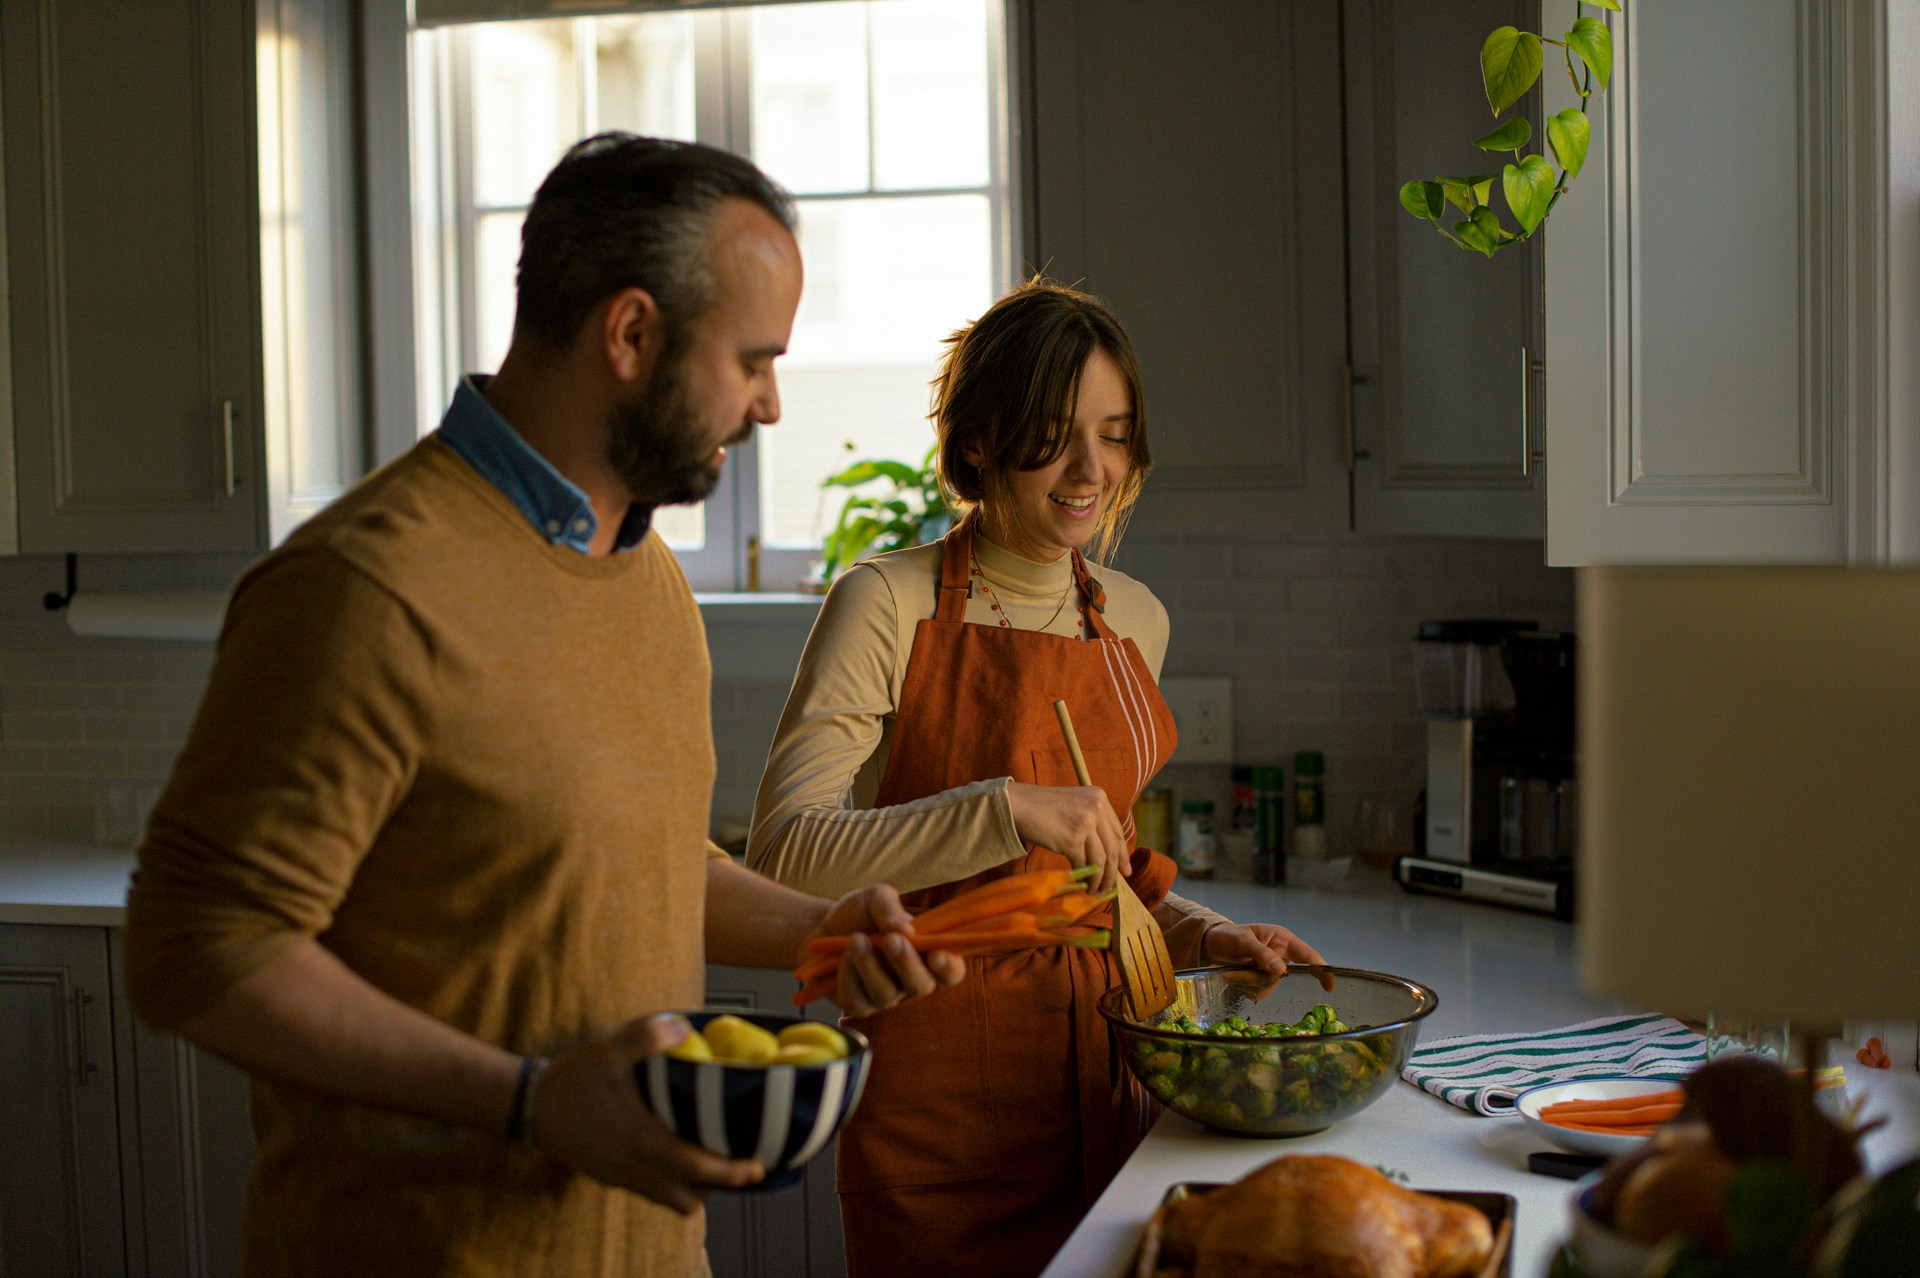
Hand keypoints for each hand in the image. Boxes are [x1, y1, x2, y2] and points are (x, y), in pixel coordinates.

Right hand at [532, 1014, 764, 1212]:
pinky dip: (671, 1181)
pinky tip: (676, 1151)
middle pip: (688, 1197)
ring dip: (694, 1186)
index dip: (729, 1172)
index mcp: (641, 1139)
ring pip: (670, 1199)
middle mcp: (634, 1167)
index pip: (695, 1168)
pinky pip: (651, 1190)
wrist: (528, 1106)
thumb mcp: (609, 1048)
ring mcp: (621, 1176)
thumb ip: (648, 1036)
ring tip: (711, 1158)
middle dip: (719, 1186)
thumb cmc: (572, 1079)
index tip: (756, 1168)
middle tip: (740, 1165)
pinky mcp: (611, 1176)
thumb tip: (685, 1028)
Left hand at [809, 884, 965, 1016]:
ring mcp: (886, 996)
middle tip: (890, 940)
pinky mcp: (859, 1005)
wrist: (822, 927)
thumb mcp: (875, 897)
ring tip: (855, 940)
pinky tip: (841, 959)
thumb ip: (890, 907)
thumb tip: (906, 930)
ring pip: (886, 995)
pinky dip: (848, 978)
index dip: (950, 968)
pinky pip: (857, 1003)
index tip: (936, 954)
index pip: (951, 971)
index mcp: (926, 953)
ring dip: (870, 966)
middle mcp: (910, 979)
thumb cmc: (859, 913)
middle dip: (907, 964)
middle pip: (922, 986)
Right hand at [1005, 780, 1126, 894]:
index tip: (1125, 870)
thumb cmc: (1041, 808)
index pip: (1117, 831)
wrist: (1016, 805)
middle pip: (1112, 847)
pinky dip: (1084, 877)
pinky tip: (1081, 884)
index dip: (1123, 854)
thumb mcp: (1074, 805)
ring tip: (1095, 890)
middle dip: (1114, 871)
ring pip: (1101, 860)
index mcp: (1099, 797)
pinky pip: (1084, 864)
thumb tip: (1110, 854)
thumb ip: (1092, 821)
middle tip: (1113, 887)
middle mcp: (1096, 807)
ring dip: (1100, 879)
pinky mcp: (1072, 839)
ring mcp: (1085, 822)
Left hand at [1201, 922, 1335, 992]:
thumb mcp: (1243, 940)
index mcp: (1282, 940)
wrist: (1211, 944)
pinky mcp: (1260, 982)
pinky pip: (1259, 993)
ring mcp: (1271, 970)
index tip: (1330, 985)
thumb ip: (1261, 953)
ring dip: (1251, 981)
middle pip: (1286, 976)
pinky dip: (1245, 987)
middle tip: (1244, 966)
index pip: (1308, 955)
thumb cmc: (1229, 936)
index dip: (1321, 970)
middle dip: (1264, 976)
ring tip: (1235, 968)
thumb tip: (1282, 971)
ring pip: (1270, 987)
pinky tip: (1235, 976)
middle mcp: (1280, 956)